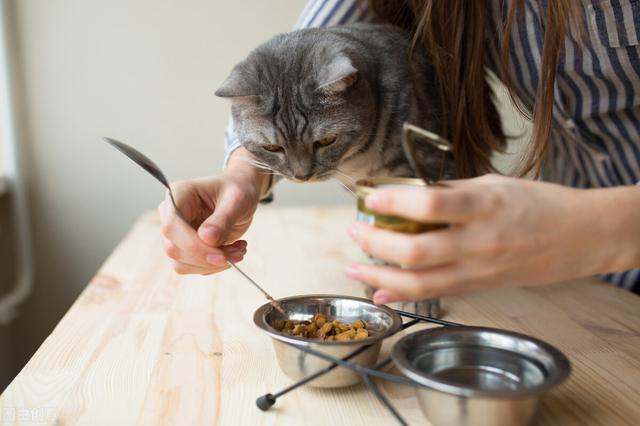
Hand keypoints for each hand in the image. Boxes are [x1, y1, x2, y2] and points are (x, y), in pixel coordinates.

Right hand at [158, 149, 267, 274]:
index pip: (173, 226)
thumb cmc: (237, 190)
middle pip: (174, 248)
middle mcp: (170, 215)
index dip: (193, 245)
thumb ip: (222, 219)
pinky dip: (214, 266)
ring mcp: (176, 234)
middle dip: (208, 258)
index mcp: (178, 195)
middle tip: (238, 254)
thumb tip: (207, 239)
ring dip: (213, 264)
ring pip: (182, 263)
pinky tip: (231, 251)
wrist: (239, 196)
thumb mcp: (237, 200)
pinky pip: (192, 267)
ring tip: (238, 251)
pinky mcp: (184, 248)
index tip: (221, 256)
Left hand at [345, 174, 637, 302]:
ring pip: (418, 283)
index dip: (393, 202)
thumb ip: (451, 192)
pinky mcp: (476, 287)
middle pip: (415, 252)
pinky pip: (433, 295)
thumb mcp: (493, 183)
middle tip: (355, 230)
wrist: (577, 237)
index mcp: (483, 206)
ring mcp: (477, 270)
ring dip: (379, 276)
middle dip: (375, 243)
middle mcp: (478, 242)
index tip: (370, 197)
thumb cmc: (536, 203)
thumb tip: (408, 195)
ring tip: (354, 265)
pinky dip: (401, 295)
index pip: (430, 206)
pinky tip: (379, 290)